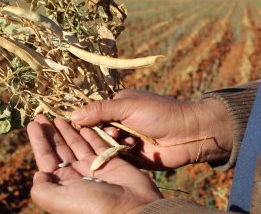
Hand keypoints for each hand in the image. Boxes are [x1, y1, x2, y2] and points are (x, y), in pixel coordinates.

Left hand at [27, 115, 161, 213]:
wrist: (132, 209)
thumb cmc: (94, 205)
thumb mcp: (59, 199)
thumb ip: (42, 189)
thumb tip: (37, 175)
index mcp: (62, 185)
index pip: (46, 158)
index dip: (39, 141)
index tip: (32, 123)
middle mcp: (76, 175)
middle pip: (60, 149)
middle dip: (51, 132)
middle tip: (43, 115)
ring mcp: (94, 168)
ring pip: (77, 144)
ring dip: (68, 130)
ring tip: (60, 116)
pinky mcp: (110, 162)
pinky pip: (98, 144)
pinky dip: (90, 134)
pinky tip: (82, 123)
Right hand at [71, 90, 232, 168]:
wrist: (188, 134)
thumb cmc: (159, 113)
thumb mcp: (127, 106)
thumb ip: (100, 110)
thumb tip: (72, 115)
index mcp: (116, 104)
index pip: (91, 111)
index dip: (84, 118)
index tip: (76, 124)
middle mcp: (117, 121)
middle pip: (94, 129)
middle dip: (99, 131)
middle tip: (113, 132)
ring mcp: (123, 138)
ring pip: (103, 143)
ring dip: (111, 142)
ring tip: (126, 140)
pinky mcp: (129, 155)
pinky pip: (114, 155)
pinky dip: (119, 152)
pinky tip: (131, 148)